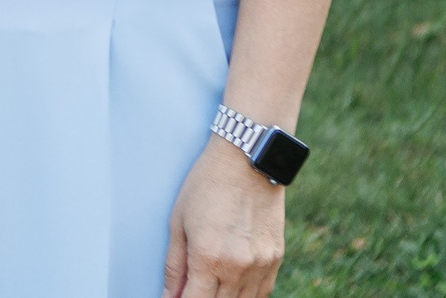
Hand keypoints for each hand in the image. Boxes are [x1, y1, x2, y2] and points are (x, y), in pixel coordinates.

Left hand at [163, 135, 284, 297]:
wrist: (247, 160)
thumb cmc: (206, 185)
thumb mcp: (178, 221)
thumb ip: (174, 265)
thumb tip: (169, 296)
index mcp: (208, 257)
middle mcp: (238, 266)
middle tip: (190, 289)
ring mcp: (261, 264)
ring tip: (210, 285)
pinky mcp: (276, 258)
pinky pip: (263, 292)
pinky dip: (246, 295)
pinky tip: (232, 286)